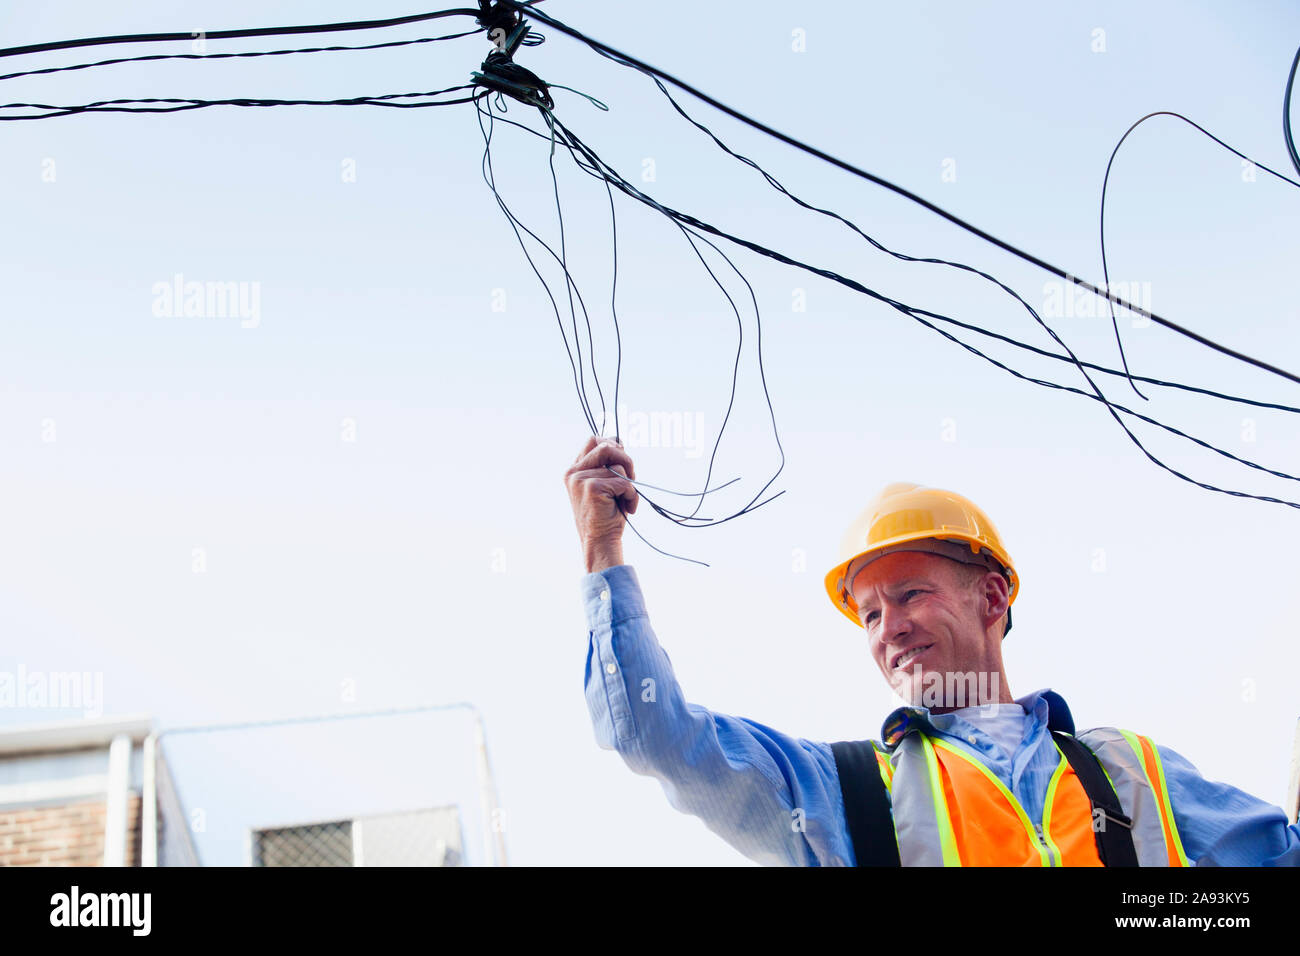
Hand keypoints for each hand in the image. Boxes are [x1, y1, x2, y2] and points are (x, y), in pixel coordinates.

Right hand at [564, 434, 638, 572]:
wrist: (600, 541)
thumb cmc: (606, 514)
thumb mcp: (604, 484)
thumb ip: (606, 465)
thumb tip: (619, 442)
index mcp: (574, 470)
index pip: (594, 441)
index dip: (612, 445)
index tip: (623, 461)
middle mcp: (573, 472)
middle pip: (606, 447)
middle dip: (626, 460)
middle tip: (631, 478)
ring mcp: (581, 479)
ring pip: (618, 466)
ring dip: (630, 482)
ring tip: (626, 499)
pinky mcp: (592, 487)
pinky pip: (624, 482)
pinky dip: (631, 495)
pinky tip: (627, 508)